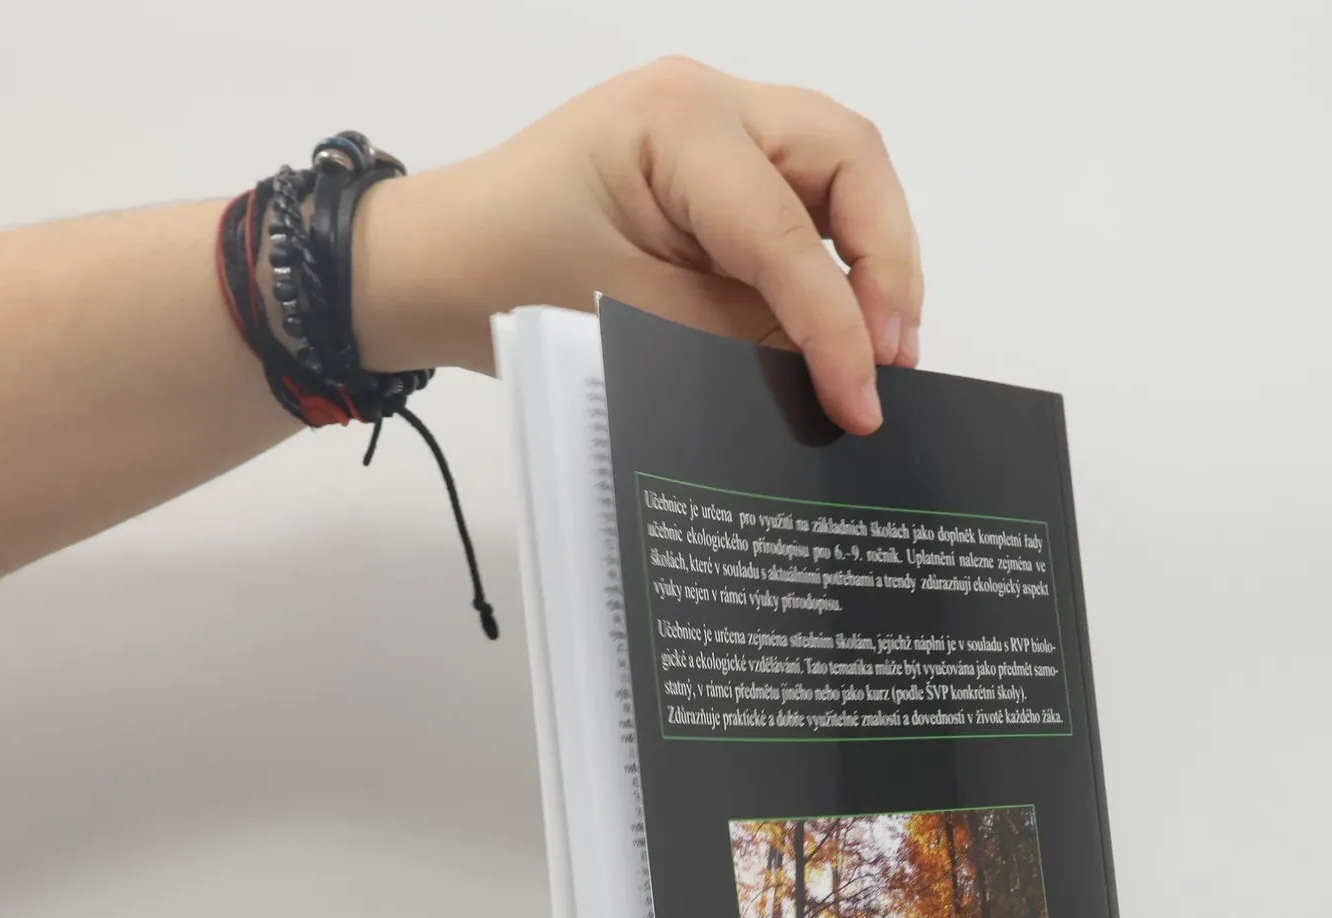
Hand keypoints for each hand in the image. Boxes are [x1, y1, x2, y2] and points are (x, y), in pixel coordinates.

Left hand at [353, 58, 922, 433]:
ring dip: (872, 257)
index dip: (840, 325)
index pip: (790, 234)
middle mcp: (709, 102)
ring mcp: (717, 128)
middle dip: (886, 262)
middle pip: (849, 162)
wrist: (439, 263)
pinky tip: (838, 325)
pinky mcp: (718, 168)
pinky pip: (805, 201)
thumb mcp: (632, 321)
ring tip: (878, 349)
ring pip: (840, 175)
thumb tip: (831, 370)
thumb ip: (741, 339)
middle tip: (892, 359)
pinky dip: (834, 259)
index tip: (864, 401)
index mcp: (677, 123)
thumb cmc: (505, 278)